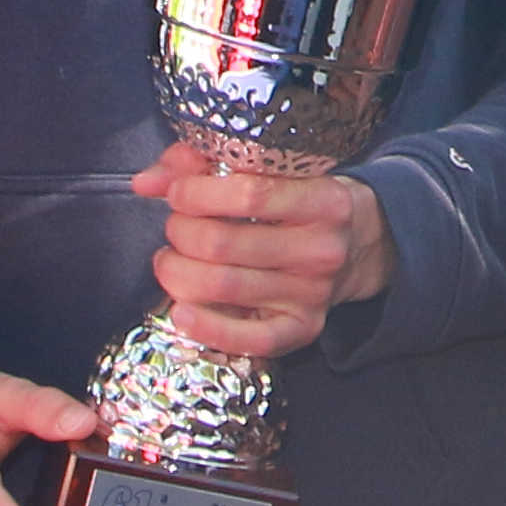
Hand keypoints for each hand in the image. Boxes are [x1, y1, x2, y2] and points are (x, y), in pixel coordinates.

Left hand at [137, 151, 392, 358]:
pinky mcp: (303, 330)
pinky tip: (181, 310)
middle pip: (223, 243)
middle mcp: (322, 249)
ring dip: (176, 272)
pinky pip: (247, 340)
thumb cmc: (303, 201)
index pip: (249, 193)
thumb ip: (206, 165)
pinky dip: (205, 327)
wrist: (359, 245)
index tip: (177, 193)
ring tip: (170, 260)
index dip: (198, 193)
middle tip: (176, 226)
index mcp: (324, 200)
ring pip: (222, 287)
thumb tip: (146, 182)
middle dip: (181, 232)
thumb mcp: (273, 170)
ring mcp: (313, 294)